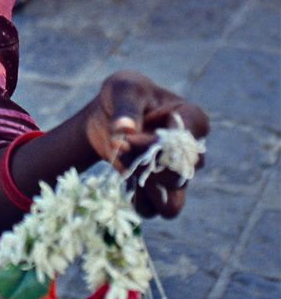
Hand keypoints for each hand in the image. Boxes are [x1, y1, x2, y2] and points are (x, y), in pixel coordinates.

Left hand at [85, 70, 208, 217]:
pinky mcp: (157, 192)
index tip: (128, 132)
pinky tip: (122, 174)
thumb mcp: (123, 88)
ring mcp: (176, 176)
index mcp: (192, 120)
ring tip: (123, 162)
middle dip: (141, 162)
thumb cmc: (123, 95)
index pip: (186, 142)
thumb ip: (126, 106)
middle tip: (118, 142)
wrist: (105, 115)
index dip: (155, 143)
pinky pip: (151, 211)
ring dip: (141, 186)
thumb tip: (124, 128)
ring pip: (171, 205)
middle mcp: (190, 153)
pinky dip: (133, 198)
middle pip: (176, 176)